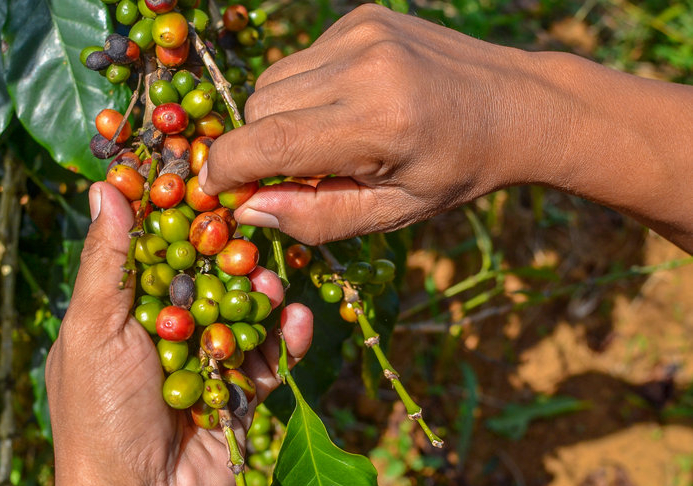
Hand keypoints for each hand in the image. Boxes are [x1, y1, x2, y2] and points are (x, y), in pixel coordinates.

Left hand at [45, 182, 312, 485]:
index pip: (157, 248)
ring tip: (274, 286)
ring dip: (263, 295)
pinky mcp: (240, 390)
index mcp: (124, 309)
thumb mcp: (94, 329)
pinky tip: (298, 320)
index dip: (181, 215)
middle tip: (251, 236)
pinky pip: (270, 357)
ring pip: (246, 312)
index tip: (208, 181)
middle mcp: (168, 329)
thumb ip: (107, 261)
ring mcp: (207, 359)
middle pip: (211, 275)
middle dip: (233, 256)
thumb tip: (103, 187)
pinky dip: (288, 339)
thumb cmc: (101, 410)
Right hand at [200, 4, 692, 250]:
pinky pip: (299, 61)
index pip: (265, 143)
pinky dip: (306, 90)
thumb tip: (246, 209)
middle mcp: (363, 65)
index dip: (226, 170)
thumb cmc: (456, 172)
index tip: (214, 190)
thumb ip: (316, 217)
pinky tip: (348, 104)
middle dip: (262, 148)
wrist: (519, 104)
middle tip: (301, 173)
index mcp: (376, 123)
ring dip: (280, 117)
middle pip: (258, 110)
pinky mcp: (361, 15)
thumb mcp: (394, 213)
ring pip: (272, 81)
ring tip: (331, 137)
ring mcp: (361, 31)